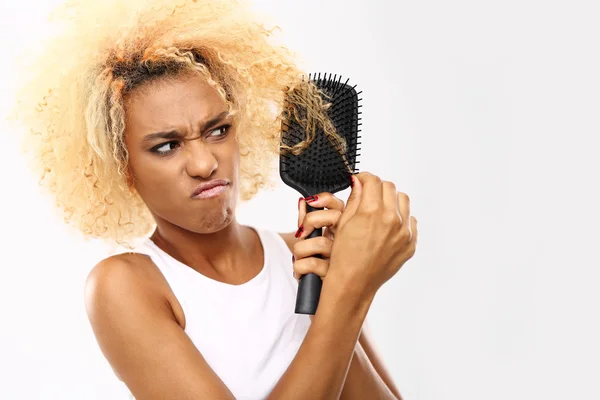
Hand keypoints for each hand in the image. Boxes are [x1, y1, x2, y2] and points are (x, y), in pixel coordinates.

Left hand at [292, 192, 344, 319]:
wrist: (335, 305)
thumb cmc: (324, 271)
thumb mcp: (314, 244)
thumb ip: (307, 222)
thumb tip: (302, 202)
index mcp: (344, 231)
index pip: (339, 205)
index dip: (324, 199)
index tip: (311, 202)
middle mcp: (347, 242)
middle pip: (334, 217)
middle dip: (311, 220)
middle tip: (302, 232)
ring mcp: (344, 259)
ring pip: (321, 242)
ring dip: (301, 249)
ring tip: (298, 258)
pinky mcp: (335, 277)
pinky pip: (312, 264)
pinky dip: (299, 268)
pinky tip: (300, 273)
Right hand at [327, 172, 418, 299]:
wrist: (354, 282)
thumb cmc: (344, 257)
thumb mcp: (343, 223)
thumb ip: (355, 198)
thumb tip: (359, 182)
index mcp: (371, 212)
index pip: (373, 180)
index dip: (365, 178)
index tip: (361, 181)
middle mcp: (391, 219)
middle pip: (389, 187)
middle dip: (377, 188)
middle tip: (369, 195)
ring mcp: (403, 232)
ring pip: (403, 200)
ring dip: (391, 200)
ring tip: (380, 209)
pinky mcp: (410, 243)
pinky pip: (410, 220)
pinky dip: (401, 219)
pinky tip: (387, 226)